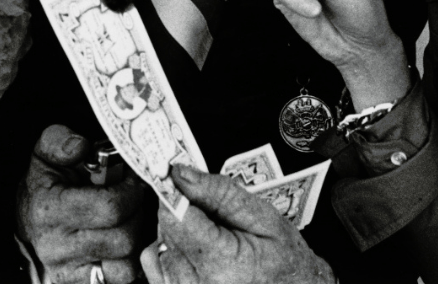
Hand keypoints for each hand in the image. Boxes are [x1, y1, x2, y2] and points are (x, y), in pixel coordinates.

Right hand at [17, 125, 149, 283]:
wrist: (26, 222)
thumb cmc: (43, 185)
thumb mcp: (44, 154)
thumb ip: (59, 141)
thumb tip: (80, 147)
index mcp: (50, 209)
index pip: (110, 207)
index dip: (131, 191)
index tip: (133, 180)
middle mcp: (57, 247)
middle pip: (123, 239)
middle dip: (137, 215)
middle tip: (134, 200)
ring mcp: (68, 273)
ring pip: (124, 268)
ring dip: (135, 243)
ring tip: (128, 222)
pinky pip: (117, 282)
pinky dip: (126, 265)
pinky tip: (121, 244)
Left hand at [140, 165, 334, 283]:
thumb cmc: (282, 254)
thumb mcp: (259, 213)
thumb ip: (216, 191)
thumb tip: (178, 173)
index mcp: (221, 265)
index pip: (174, 216)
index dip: (176, 191)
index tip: (178, 175)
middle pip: (165, 229)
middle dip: (182, 211)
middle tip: (212, 214)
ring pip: (157, 246)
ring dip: (176, 233)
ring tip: (208, 235)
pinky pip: (155, 265)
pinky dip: (170, 251)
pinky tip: (195, 251)